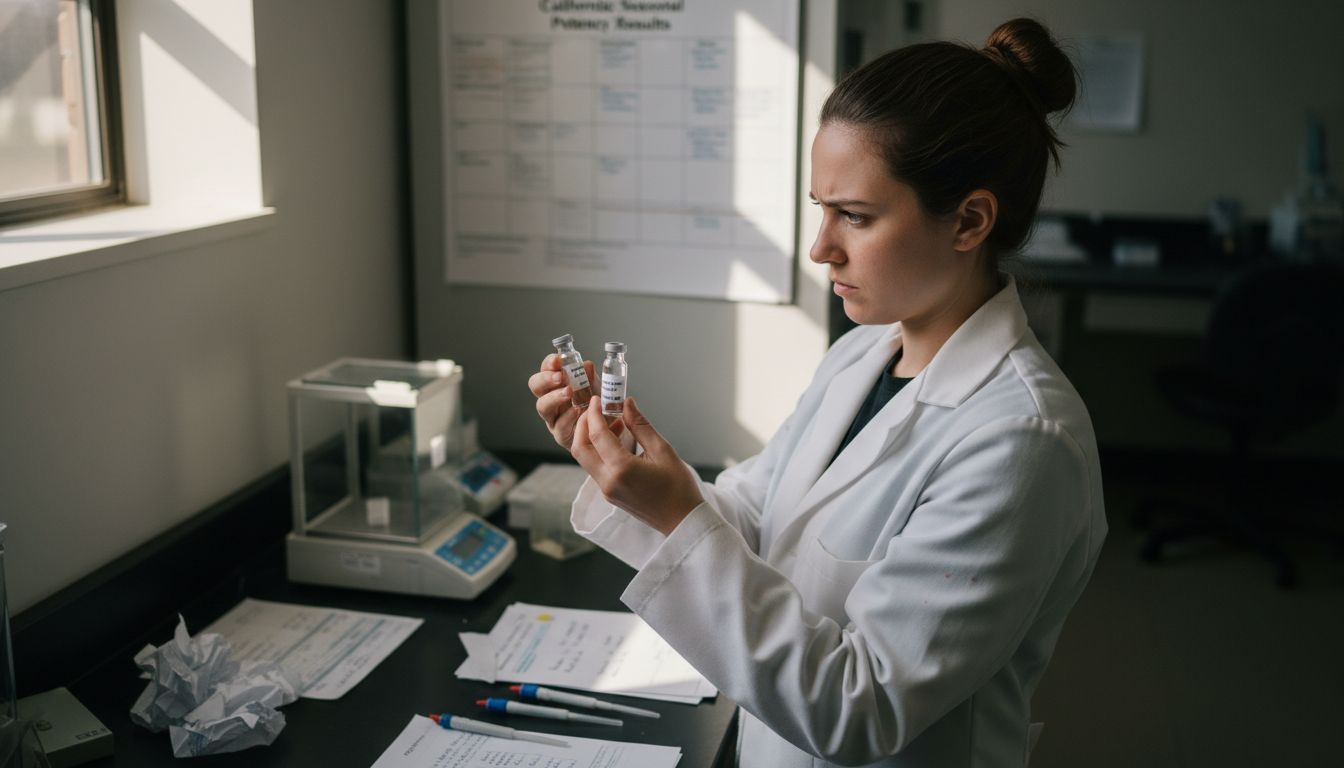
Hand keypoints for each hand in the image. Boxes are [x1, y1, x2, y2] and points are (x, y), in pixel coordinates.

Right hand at [528, 354, 623, 449]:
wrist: (606, 430)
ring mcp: (553, 417)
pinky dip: (567, 417)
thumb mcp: (596, 387)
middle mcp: (550, 399)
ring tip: (568, 392)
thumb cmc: (595, 406)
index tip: (557, 360)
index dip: (548, 363)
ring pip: (542, 407)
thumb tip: (586, 365)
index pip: (545, 369)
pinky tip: (577, 411)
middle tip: (559, 377)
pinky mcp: (561, 434)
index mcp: (556, 384)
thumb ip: (590, 377)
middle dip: (545, 379)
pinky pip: (559, 426)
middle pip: (536, 386)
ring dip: (554, 397)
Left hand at [571, 396, 703, 535]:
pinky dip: (598, 451)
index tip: (597, 399)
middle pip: (579, 448)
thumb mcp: (663, 450)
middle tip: (595, 409)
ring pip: (584, 459)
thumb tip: (627, 403)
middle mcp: (608, 481)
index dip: (593, 413)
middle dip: (583, 425)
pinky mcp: (609, 494)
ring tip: (609, 423)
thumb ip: (640, 425)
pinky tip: (615, 441)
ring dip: (590, 438)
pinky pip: (594, 468)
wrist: (682, 521)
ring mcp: (606, 490)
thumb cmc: (679, 487)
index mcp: (622, 469)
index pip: (597, 434)